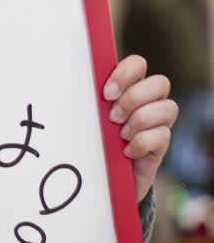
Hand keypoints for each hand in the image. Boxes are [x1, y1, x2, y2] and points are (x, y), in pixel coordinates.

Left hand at [103, 55, 177, 201]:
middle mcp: (149, 101)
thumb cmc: (93, 139)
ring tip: (120, 135)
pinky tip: (127, 152)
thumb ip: (91, 99)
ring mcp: (158, 122)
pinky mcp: (161, 145)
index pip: (138, 64)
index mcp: (129, 87)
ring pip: (168, 107)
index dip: (126, 74)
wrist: (102, 177)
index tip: (106, 93)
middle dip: (134, 99)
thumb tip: (73, 83)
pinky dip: (140, 144)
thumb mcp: (89, 117)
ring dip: (139, 121)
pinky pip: (162, 136)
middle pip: (160, 83)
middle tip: (112, 117)